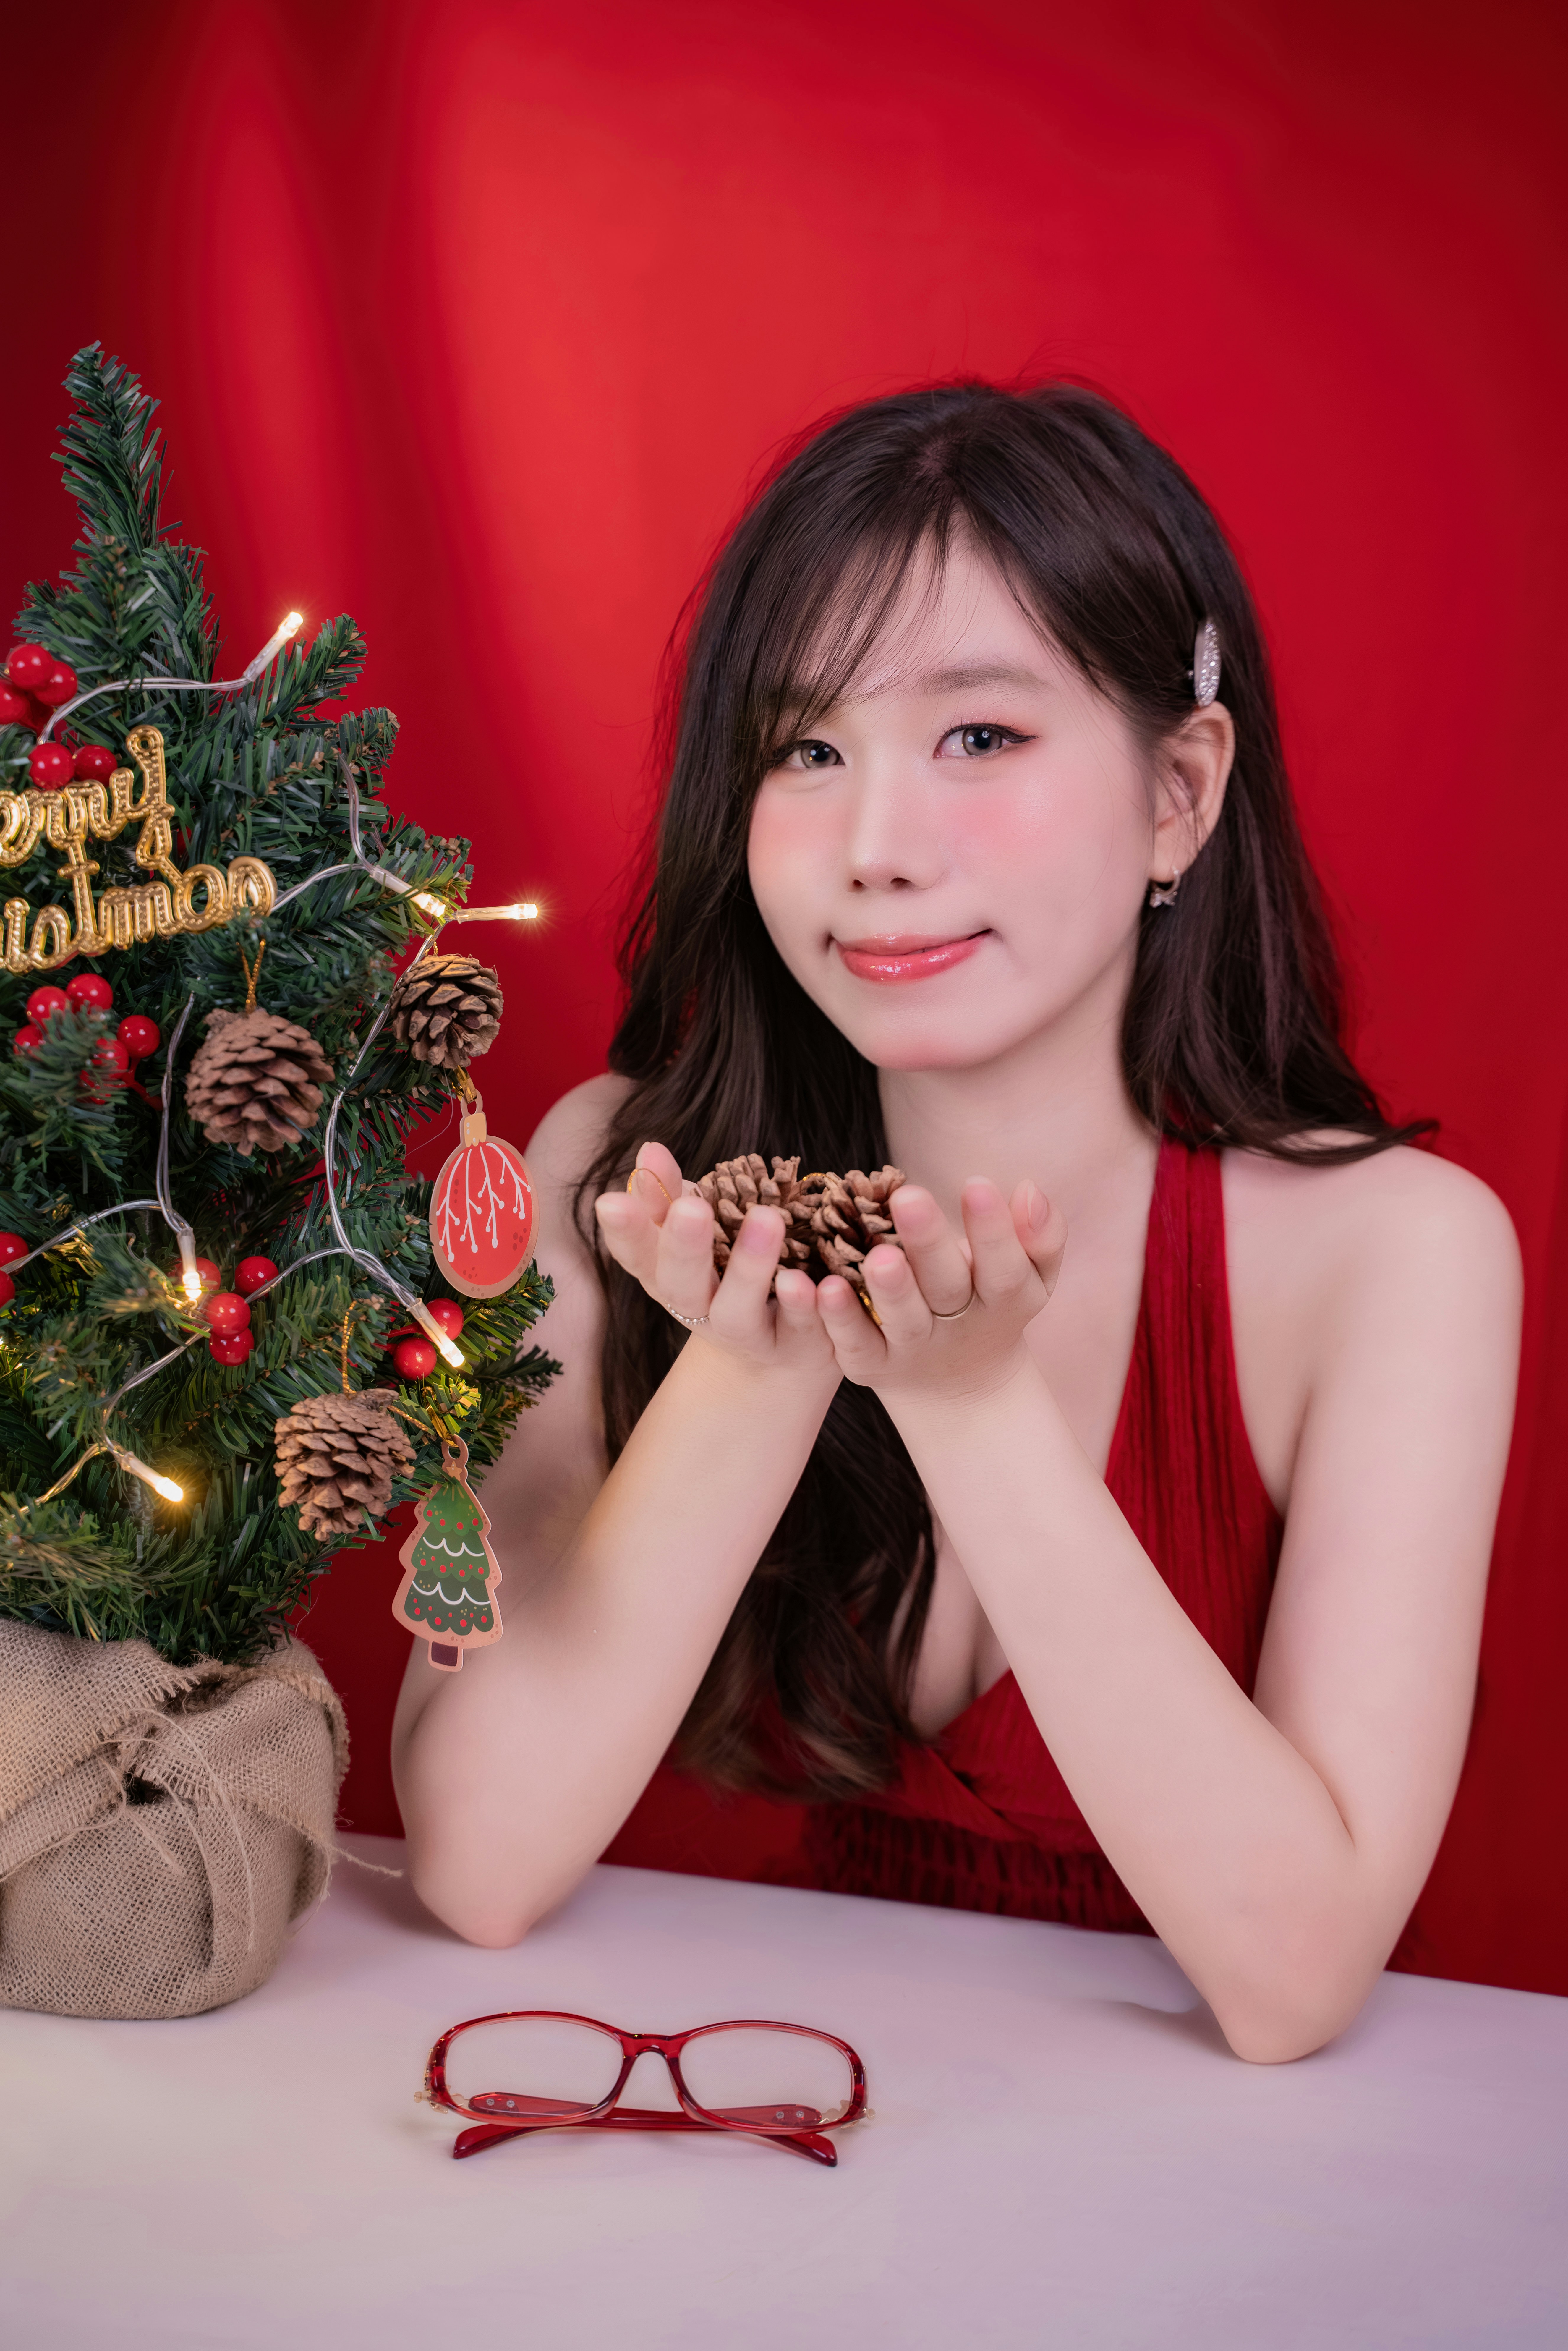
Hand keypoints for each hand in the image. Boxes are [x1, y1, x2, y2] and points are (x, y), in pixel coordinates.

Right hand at [594, 1141, 836, 1381]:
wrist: (784, 1350)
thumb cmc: (729, 1273)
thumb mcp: (702, 1231)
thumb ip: (673, 1194)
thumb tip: (650, 1149)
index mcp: (669, 1279)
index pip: (638, 1255)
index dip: (624, 1232)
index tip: (612, 1201)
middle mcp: (700, 1312)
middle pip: (682, 1287)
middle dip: (683, 1247)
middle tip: (690, 1206)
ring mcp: (747, 1336)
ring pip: (739, 1313)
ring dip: (750, 1268)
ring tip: (767, 1219)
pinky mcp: (795, 1347)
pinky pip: (802, 1329)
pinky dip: (809, 1306)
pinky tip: (823, 1281)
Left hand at [817, 1178, 1065, 1406]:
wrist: (959, 1383)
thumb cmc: (990, 1300)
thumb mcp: (1030, 1275)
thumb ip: (1039, 1234)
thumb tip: (1027, 1189)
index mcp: (1003, 1299)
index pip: (1003, 1266)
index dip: (993, 1230)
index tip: (976, 1183)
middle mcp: (959, 1326)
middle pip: (947, 1287)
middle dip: (929, 1243)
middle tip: (910, 1198)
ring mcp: (913, 1349)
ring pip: (903, 1320)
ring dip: (889, 1288)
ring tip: (876, 1255)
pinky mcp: (871, 1365)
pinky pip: (855, 1344)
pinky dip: (839, 1319)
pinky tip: (825, 1288)